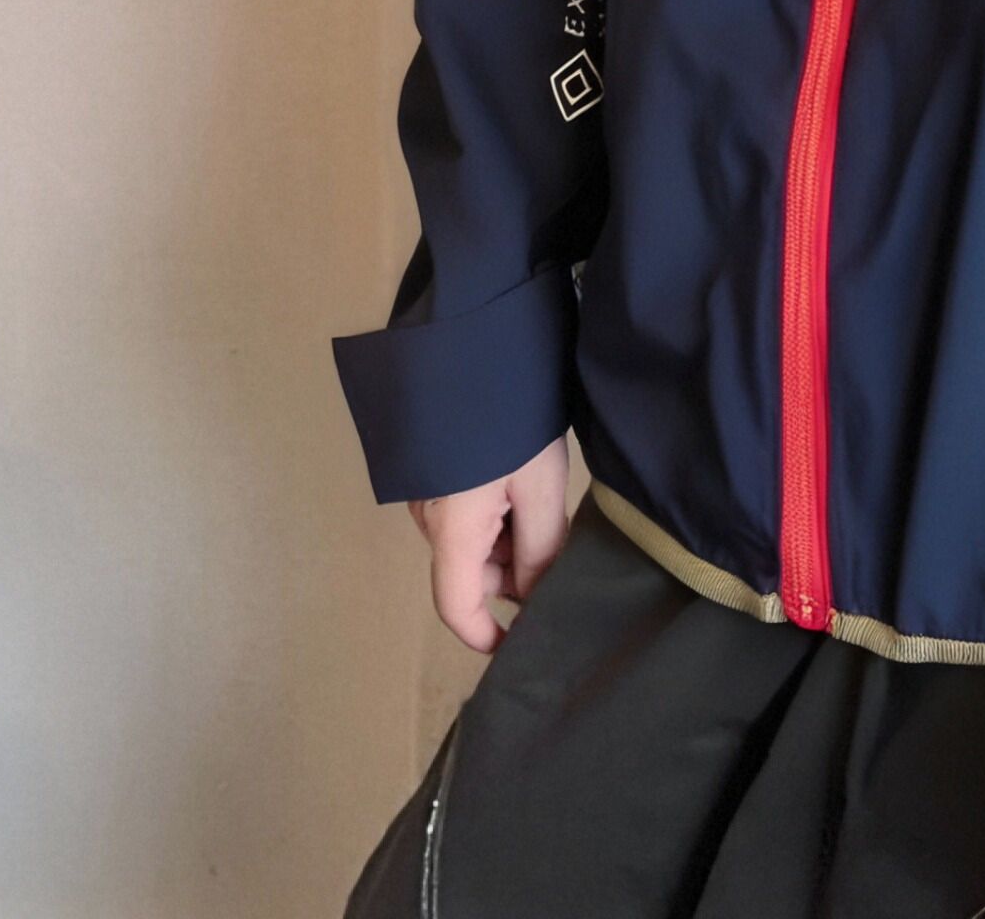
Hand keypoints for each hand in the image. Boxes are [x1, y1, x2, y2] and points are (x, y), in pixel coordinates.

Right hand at [406, 431, 570, 651]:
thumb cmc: (511, 414)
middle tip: (558, 545)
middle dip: (512, 573)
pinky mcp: (429, 469)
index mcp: (451, 528)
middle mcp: (427, 517)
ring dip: (505, 542)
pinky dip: (492, 517)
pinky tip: (521, 485)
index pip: (457, 607)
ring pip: (467, 542)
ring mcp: (425, 491)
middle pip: (467, 572)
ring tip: (544, 502)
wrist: (469, 341)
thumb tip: (534, 597)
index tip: (520, 643)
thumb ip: (539, 549)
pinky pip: (461, 514)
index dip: (485, 635)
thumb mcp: (540, 483)